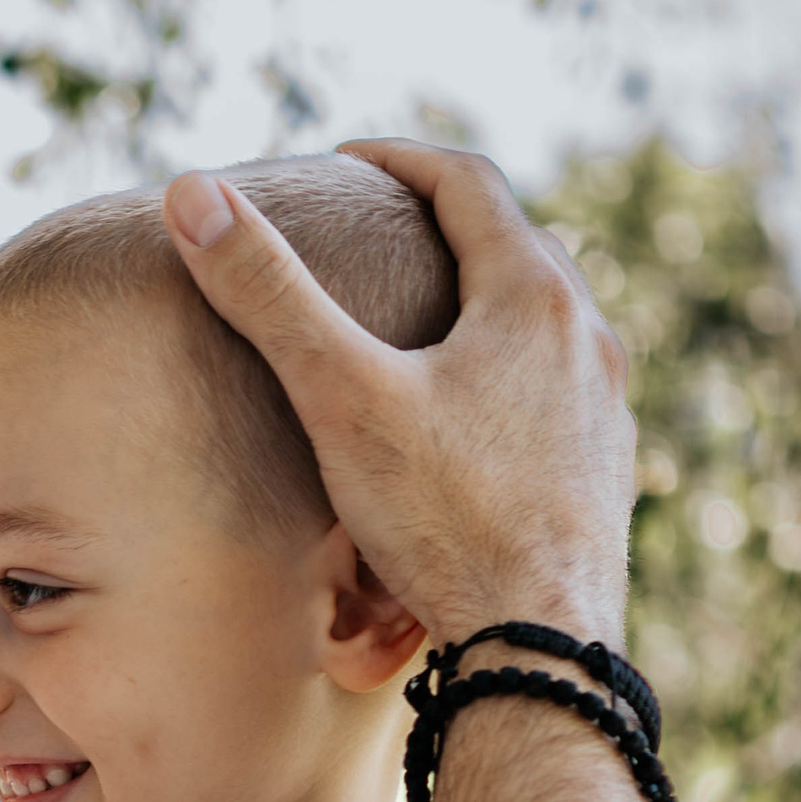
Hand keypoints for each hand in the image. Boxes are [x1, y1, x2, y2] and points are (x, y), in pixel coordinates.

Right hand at [165, 139, 635, 646]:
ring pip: (545, 320)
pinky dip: (507, 369)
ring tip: (423, 313)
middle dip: (445, 224)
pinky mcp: (606, 469)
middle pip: (515, 245)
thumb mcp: (340, 396)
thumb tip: (193, 196)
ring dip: (484, 297)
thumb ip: (269, 294)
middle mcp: (588, 337)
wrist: (537, 641)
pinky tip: (470, 413)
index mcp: (533, 296)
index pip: (469, 183)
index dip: (400, 160)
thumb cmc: (443, 519)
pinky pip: (557, 389)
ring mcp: (607, 407)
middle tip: (381, 226)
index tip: (347, 161)